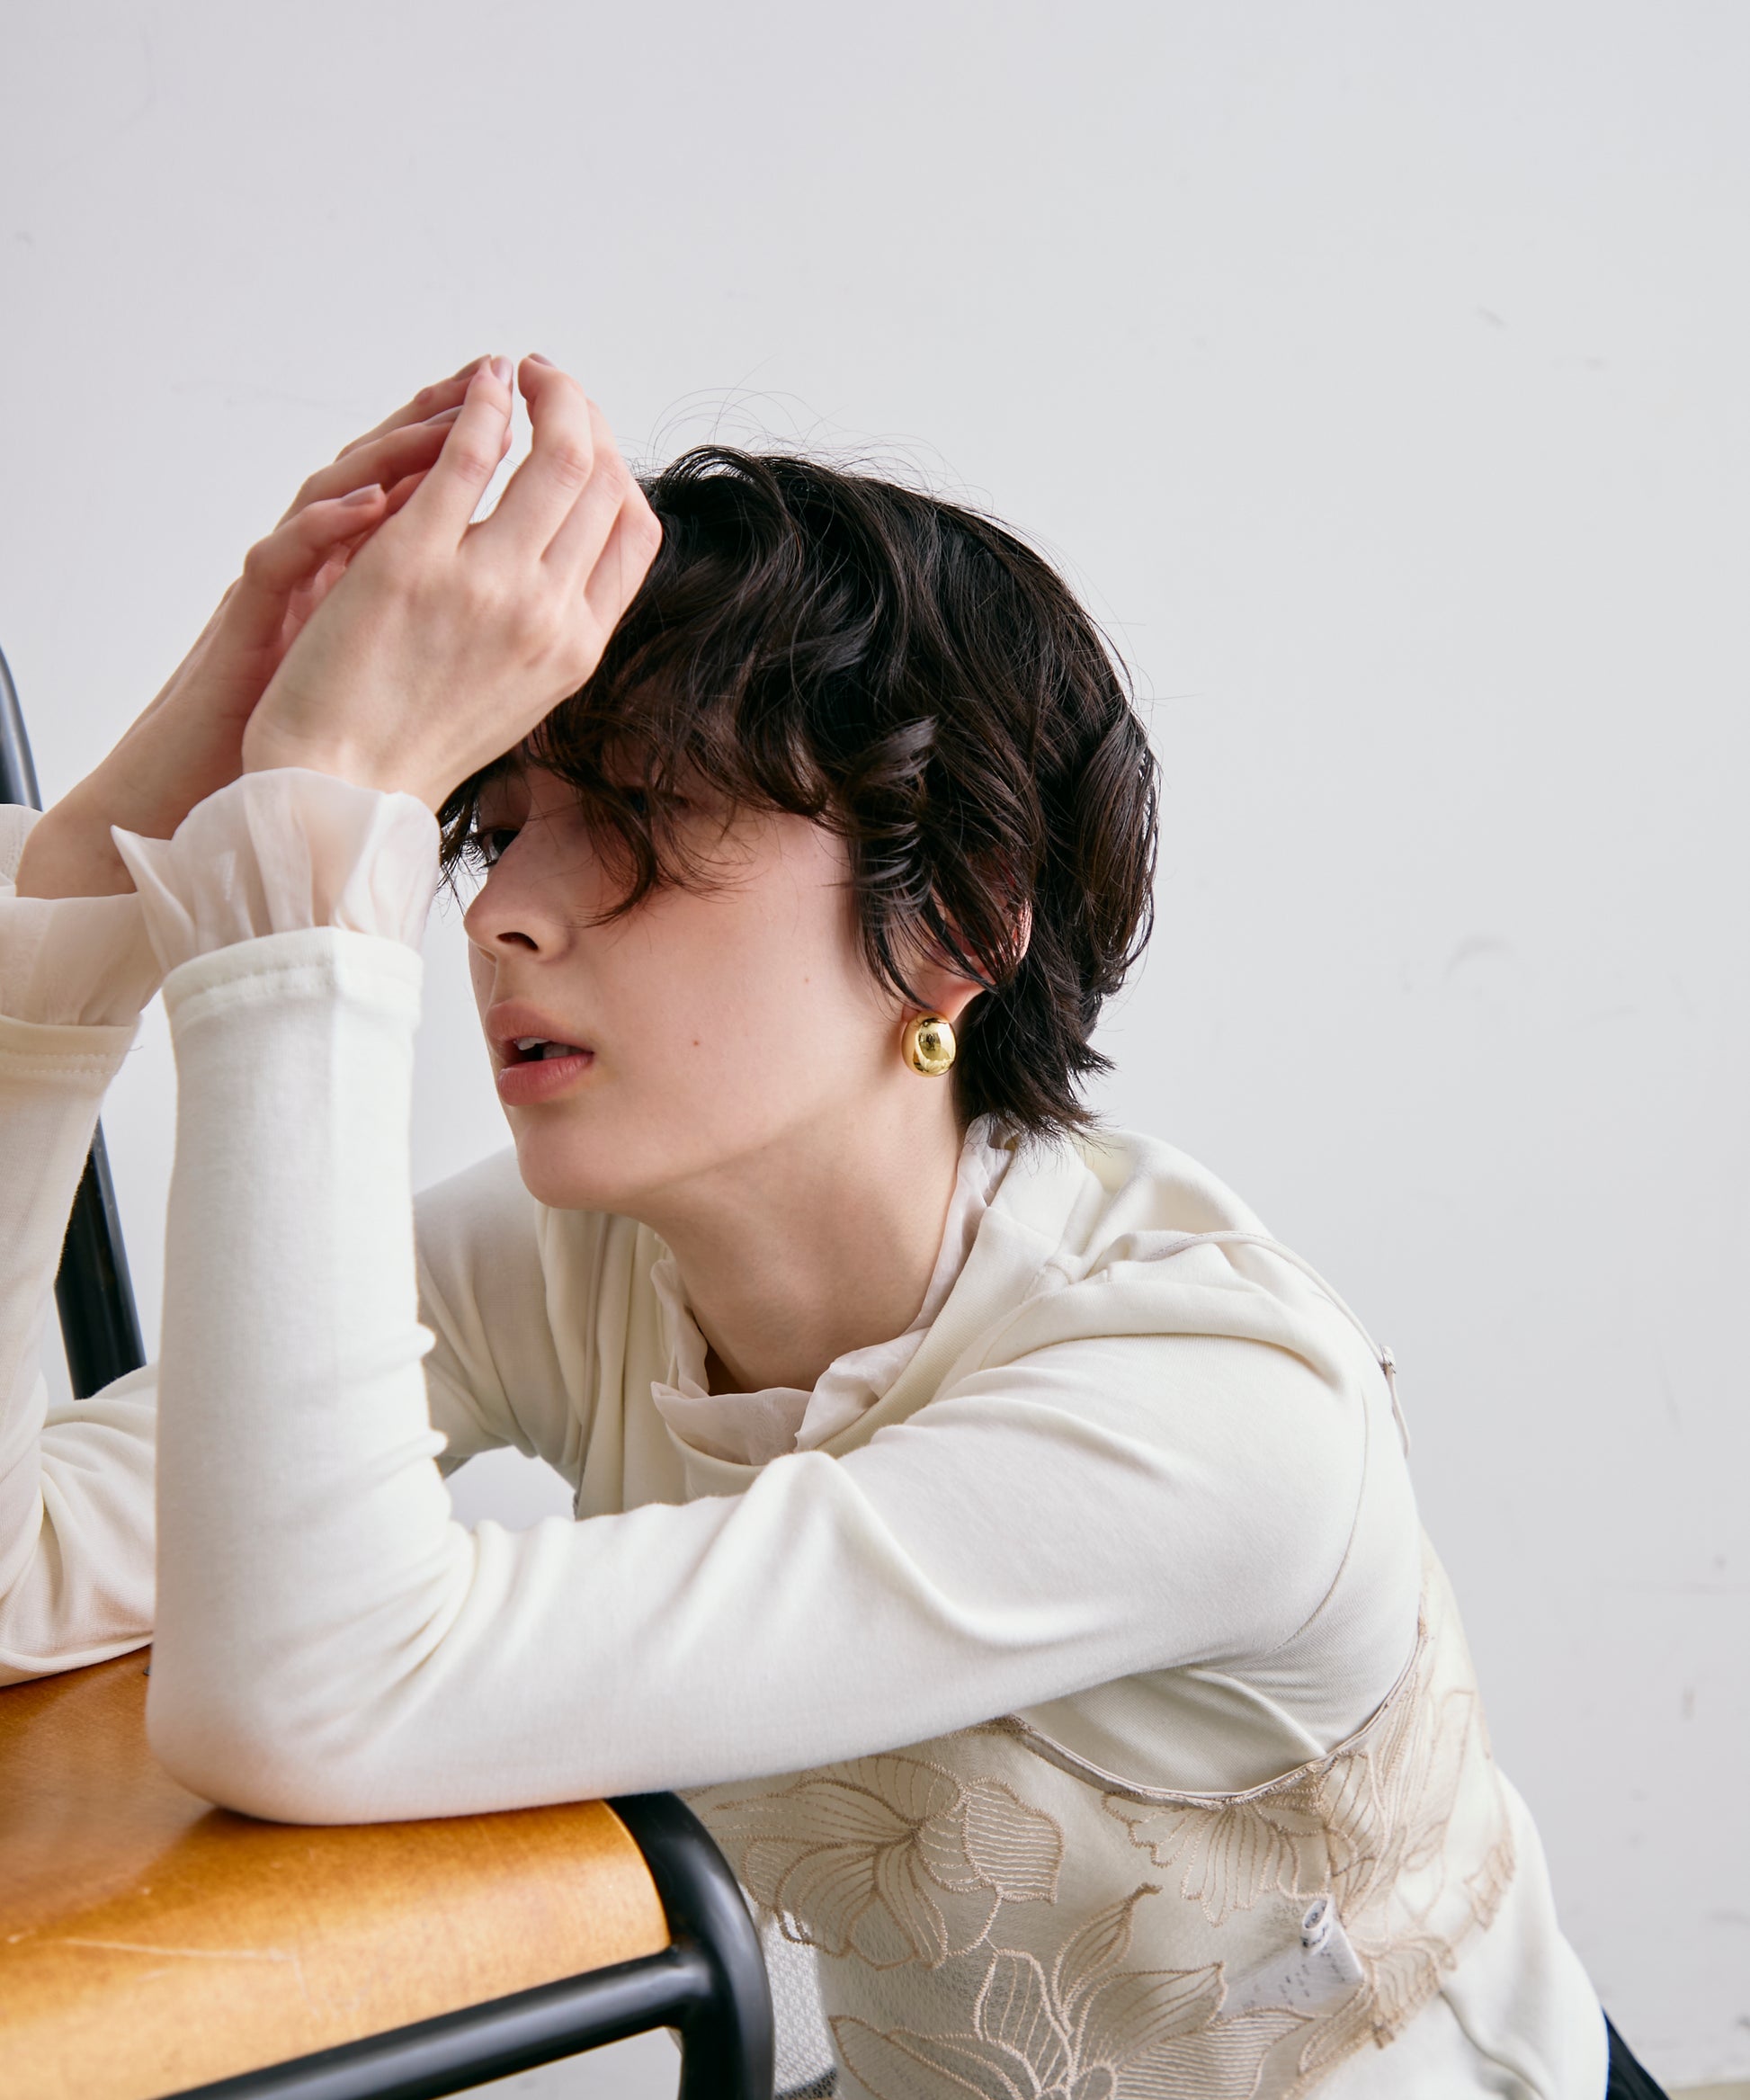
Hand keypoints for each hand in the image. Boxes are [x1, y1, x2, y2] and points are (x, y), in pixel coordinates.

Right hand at [13, 360, 506, 898]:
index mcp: (381, 572)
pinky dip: (321, 529)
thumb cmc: (333, 730)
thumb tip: (541, 575)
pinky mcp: (247, 624)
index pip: (433, 486)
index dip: (487, 440)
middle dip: (446, 416)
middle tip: (495, 377)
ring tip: (445, 419)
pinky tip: (369, 507)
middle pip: (384, 466)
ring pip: (329, 491)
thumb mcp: (415, 653)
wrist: (267, 799)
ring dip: (389, 450)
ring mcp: (289, 589)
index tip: (545, 407)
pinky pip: (280, 561)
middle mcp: (333, 567)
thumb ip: (454, 598)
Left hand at [238, 355, 662, 812]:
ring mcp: (486, 585)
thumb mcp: (514, 692)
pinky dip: (485, 404)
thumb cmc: (413, 745)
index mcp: (576, 648)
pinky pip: (472, 455)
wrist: (338, 789)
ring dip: (546, 395)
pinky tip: (482, 383)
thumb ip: (547, 626)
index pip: (635, 529)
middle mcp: (546, 615)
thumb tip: (564, 562)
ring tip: (522, 373)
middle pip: (603, 480)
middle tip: (551, 384)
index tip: (583, 438)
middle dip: (584, 413)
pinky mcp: (414, 559)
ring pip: (557, 455)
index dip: (617, 466)